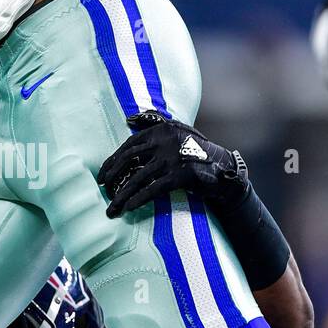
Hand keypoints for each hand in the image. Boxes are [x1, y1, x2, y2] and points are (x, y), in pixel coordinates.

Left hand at [97, 111, 248, 218]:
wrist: (224, 169)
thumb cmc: (196, 152)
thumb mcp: (178, 131)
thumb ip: (155, 124)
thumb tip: (130, 119)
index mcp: (162, 129)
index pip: (129, 145)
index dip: (112, 161)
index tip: (103, 174)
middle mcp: (166, 141)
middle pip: (129, 159)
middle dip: (112, 176)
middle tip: (104, 190)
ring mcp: (173, 157)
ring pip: (138, 177)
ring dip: (121, 195)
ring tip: (112, 208)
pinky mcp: (181, 175)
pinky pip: (153, 189)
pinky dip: (138, 199)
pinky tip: (128, 208)